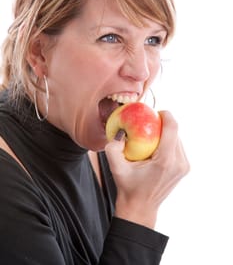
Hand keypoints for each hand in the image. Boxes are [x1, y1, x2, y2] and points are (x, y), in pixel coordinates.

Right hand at [104, 110, 189, 228]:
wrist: (140, 207)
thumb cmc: (128, 187)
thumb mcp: (116, 167)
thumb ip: (113, 147)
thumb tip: (120, 131)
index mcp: (165, 161)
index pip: (172, 128)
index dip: (166, 115)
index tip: (155, 112)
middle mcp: (178, 163)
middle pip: (176, 132)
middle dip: (163, 124)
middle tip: (148, 123)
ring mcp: (184, 166)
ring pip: (178, 138)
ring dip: (166, 133)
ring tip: (151, 135)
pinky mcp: (184, 168)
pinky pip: (178, 147)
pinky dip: (168, 142)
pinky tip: (156, 146)